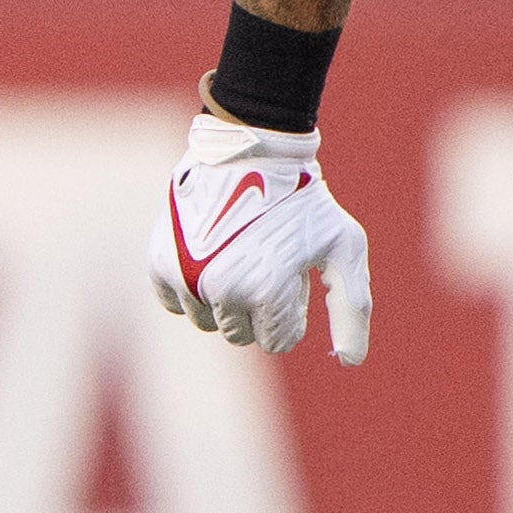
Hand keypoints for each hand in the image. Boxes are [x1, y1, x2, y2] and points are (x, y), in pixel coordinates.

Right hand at [152, 110, 370, 361]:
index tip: (294, 275)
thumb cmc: (306, 202)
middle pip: (241, 335)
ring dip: (225, 301)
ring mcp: (186, 276)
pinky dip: (191, 290)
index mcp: (267, 289)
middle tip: (266, 261)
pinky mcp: (160, 261)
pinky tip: (209, 259)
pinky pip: (174, 303)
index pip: (277, 341)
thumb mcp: (343, 249)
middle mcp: (222, 288)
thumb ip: (352, 307)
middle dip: (259, 307)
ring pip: (207, 322)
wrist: (253, 151)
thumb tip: (351, 362)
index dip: (291, 310)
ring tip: (240, 256)